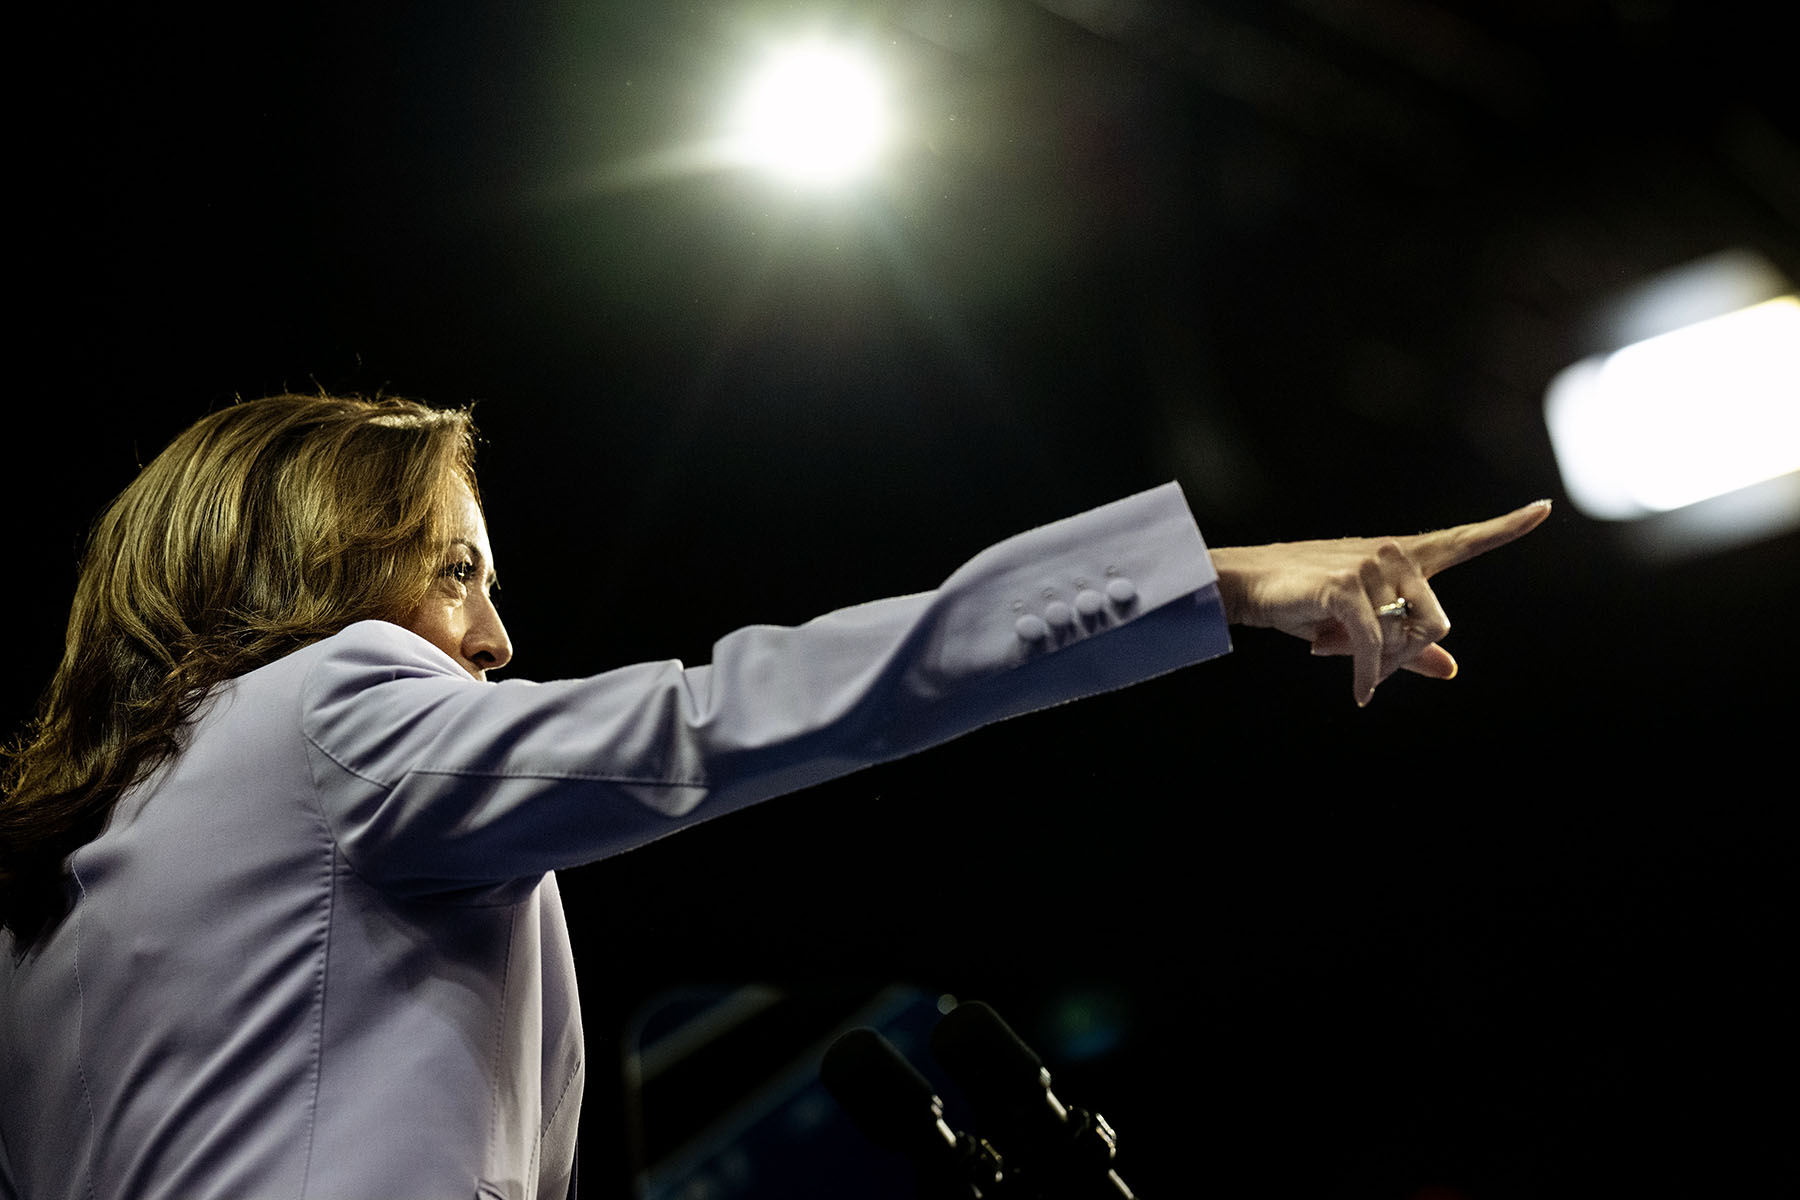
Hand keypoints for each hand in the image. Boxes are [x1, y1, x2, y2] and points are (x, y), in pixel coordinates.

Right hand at [1208, 501, 1551, 705]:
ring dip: (1375, 666)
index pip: (1462, 540)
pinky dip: (1365, 676)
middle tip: (1367, 669)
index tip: (1545, 509)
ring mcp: (1370, 565)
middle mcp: (1392, 553)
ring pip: (1403, 639)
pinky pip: (1373, 646)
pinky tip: (1359, 694)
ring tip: (1332, 654)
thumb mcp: (1360, 625)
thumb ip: (1409, 647)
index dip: (1507, 527)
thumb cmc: (1304, 602)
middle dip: (1404, 656)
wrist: (1248, 584)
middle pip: (1435, 624)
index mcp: (1401, 556)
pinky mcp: (1345, 585)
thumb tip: (1451, 669)